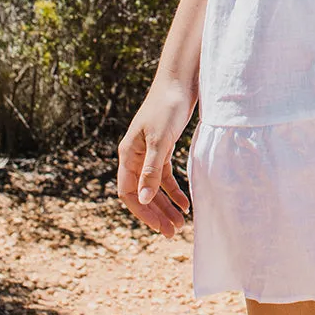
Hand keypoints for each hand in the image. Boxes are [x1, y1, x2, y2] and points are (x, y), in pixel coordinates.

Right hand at [116, 77, 196, 237]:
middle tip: (173, 232)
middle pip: (142, 193)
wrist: (179, 82)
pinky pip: (165, 176)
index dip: (142, 212)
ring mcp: (148, 153)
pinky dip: (174, 190)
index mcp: (128, 155)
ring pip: (154, 187)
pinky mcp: (163, 148)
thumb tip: (144, 199)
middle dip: (156, 214)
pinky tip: (186, 202)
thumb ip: (152, 170)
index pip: (128, 193)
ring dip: (166, 205)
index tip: (160, 227)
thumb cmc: (167, 108)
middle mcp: (135, 156)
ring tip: (181, 223)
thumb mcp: (160, 140)